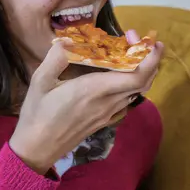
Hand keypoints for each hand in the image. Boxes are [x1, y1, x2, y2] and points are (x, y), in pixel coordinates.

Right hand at [10, 33, 163, 173]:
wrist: (37, 148)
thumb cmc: (37, 114)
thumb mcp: (39, 81)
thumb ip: (56, 58)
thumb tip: (68, 40)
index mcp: (94, 89)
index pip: (136, 76)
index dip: (150, 59)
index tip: (152, 42)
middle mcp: (107, 102)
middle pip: (143, 83)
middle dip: (150, 62)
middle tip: (143, 44)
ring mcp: (108, 114)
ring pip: (136, 93)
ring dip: (142, 74)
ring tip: (134, 56)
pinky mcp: (104, 121)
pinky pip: (126, 103)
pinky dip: (132, 88)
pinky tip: (121, 79)